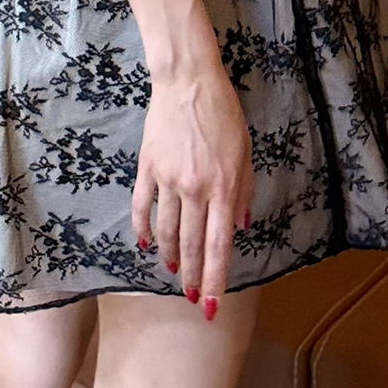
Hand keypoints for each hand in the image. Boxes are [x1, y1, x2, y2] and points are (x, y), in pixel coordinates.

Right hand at [131, 61, 254, 317]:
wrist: (188, 80)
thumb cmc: (223, 113)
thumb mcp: (245, 152)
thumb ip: (243, 192)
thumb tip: (240, 228)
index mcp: (223, 187)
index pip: (218, 246)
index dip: (216, 280)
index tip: (211, 306)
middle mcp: (195, 190)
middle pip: (190, 246)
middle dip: (193, 278)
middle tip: (192, 299)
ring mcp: (168, 180)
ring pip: (165, 232)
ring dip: (169, 256)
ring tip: (173, 272)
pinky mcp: (148, 168)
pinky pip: (142, 207)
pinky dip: (143, 230)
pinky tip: (146, 244)